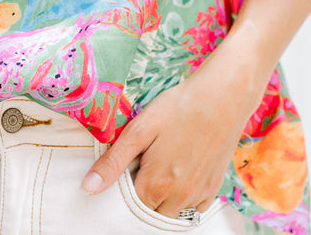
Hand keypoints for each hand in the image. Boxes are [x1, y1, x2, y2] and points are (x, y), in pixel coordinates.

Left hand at [81, 41, 262, 217]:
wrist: (222, 97)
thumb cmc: (178, 107)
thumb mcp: (140, 129)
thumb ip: (113, 162)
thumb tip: (88, 188)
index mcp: (155, 186)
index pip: (128, 205)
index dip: (123, 187)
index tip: (127, 167)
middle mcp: (178, 199)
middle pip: (149, 212)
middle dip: (142, 194)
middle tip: (144, 163)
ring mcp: (198, 196)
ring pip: (171, 214)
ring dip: (162, 199)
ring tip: (162, 165)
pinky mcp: (214, 189)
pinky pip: (193, 209)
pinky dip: (183, 199)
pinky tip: (180, 172)